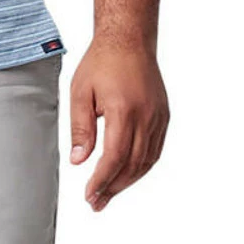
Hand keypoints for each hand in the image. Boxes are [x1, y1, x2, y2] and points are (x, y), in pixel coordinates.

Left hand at [69, 42, 169, 211]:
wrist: (129, 40)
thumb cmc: (101, 63)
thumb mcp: (80, 92)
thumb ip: (81, 128)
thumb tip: (79, 160)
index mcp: (123, 111)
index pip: (114, 158)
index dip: (101, 181)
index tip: (89, 195)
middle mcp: (146, 117)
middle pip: (132, 165)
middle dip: (113, 188)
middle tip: (96, 203)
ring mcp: (158, 118)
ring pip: (147, 161)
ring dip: (128, 181)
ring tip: (109, 194)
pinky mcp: (164, 116)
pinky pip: (155, 150)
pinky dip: (141, 167)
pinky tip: (127, 174)